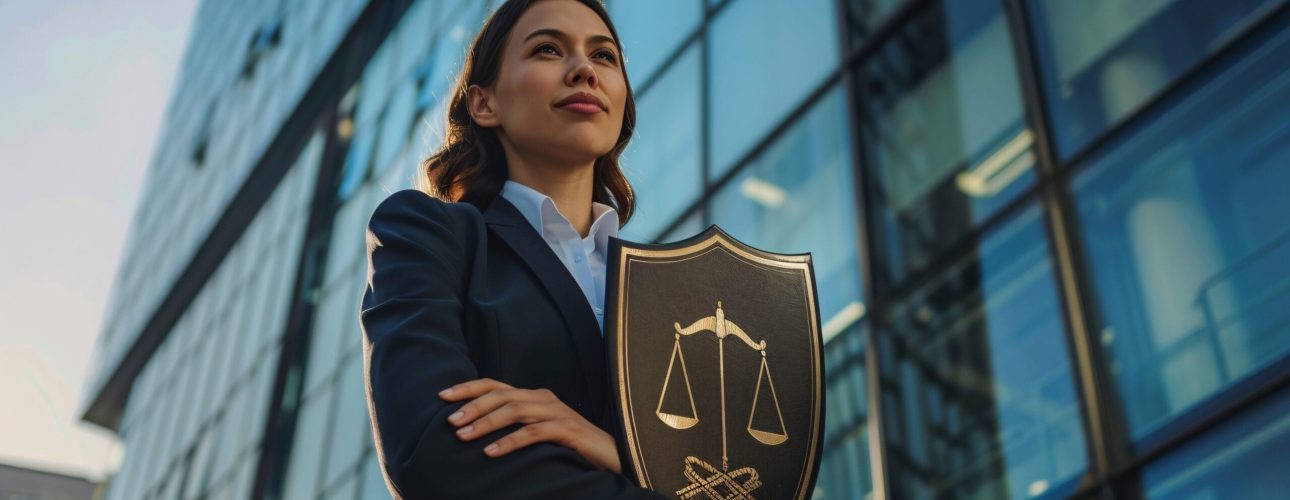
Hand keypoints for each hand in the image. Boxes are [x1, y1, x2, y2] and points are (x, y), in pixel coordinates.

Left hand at [439, 378, 621, 473]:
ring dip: (486, 423)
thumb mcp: (537, 431)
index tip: (442, 396)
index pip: (495, 385)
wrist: (610, 455)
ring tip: (463, 437)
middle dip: (472, 406)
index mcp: (533, 396)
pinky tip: (491, 452)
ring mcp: (556, 412)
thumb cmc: (568, 446)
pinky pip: (532, 433)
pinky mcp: (566, 430)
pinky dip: (509, 441)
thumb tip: (476, 430)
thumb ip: (514, 425)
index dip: (468, 388)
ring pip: (514, 410)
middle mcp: (543, 398)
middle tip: (450, 421)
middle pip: (501, 394)